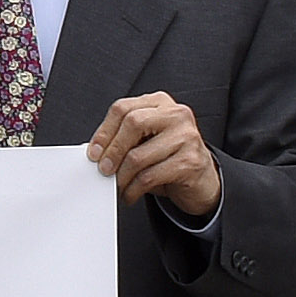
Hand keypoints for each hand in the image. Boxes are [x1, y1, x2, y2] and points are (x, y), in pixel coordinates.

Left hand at [88, 90, 223, 218]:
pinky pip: (150, 176)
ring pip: (138, 155)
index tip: (93, 152)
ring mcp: (186, 136)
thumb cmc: (169, 157)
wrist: (202, 179)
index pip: (123, 108)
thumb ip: (125, 138)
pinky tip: (130, 193)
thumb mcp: (146, 141)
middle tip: (103, 169)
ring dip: (121, 176)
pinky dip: (133, 189)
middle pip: (132, 124)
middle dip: (112, 151)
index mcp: (160, 103)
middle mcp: (176, 115)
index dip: (103, 132)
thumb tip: (95, 151)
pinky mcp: (190, 161)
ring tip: (118, 185)